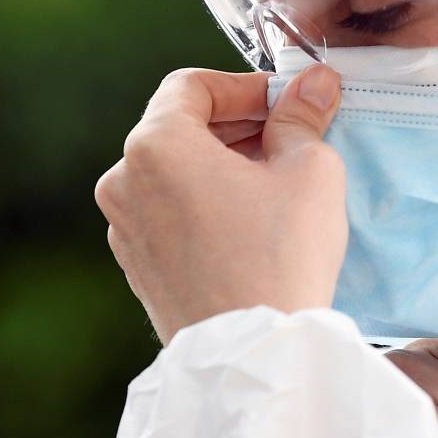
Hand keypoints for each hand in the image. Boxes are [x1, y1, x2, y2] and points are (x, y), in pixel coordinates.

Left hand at [96, 64, 346, 342]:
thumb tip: (314, 81)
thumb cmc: (281, 255)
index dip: (243, 87)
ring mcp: (124, 228)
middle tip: (290, 139)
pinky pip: (169, 213)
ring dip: (221, 166)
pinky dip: (204, 204)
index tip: (284, 104)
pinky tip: (251, 223)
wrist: (254, 356)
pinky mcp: (137, 266)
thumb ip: (303, 116)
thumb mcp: (309, 170)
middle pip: (179, 128)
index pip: (191, 86)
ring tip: (275, 184)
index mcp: (155, 145)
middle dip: (236, 126)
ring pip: (173, 173)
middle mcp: (123, 182)